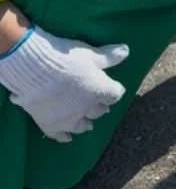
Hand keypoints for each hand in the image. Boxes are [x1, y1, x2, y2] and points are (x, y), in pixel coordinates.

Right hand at [0, 25, 128, 142]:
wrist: (35, 70)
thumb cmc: (66, 58)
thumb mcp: (90, 54)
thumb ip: (108, 56)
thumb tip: (126, 51)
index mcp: (99, 90)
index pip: (114, 95)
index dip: (113, 91)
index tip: (112, 88)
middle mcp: (87, 108)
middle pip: (98, 111)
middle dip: (99, 106)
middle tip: (98, 104)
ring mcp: (68, 119)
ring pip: (82, 126)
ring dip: (86, 123)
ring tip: (87, 124)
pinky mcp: (50, 125)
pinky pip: (60, 136)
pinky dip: (65, 136)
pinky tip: (67, 137)